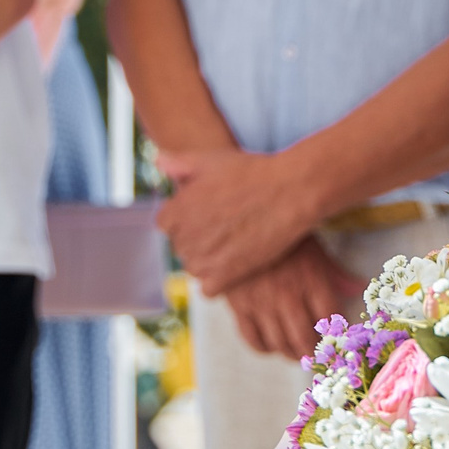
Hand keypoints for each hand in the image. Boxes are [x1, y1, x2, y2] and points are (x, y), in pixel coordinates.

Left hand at [156, 144, 316, 294]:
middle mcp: (187, 235)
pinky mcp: (226, 275)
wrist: (289, 192)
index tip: (203, 213)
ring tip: (231, 244)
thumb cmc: (252, 172)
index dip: (184, 218)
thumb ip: (180, 163)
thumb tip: (158, 161)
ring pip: (193, 268)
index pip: (165, 224)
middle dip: (197, 239)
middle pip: (181, 246)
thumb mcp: (212, 160)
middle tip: (223, 227)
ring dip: (207, 260)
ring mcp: (205, 258)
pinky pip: (208, 289)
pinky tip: (236, 264)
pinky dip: (219, 281)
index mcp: (178, 209)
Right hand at [221, 236, 361, 357]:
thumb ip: (335, 271)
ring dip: (292, 353)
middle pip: (305, 339)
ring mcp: (261, 303)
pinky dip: (265, 348)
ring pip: (280, 344)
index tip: (339, 338)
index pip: (331, 319)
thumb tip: (358, 289)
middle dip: (315, 353)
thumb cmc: (282, 232)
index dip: (337, 334)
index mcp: (311, 278)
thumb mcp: (312, 246)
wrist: (237, 219)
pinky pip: (253, 339)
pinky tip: (272, 343)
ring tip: (297, 351)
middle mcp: (287, 295)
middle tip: (318, 355)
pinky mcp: (239, 306)